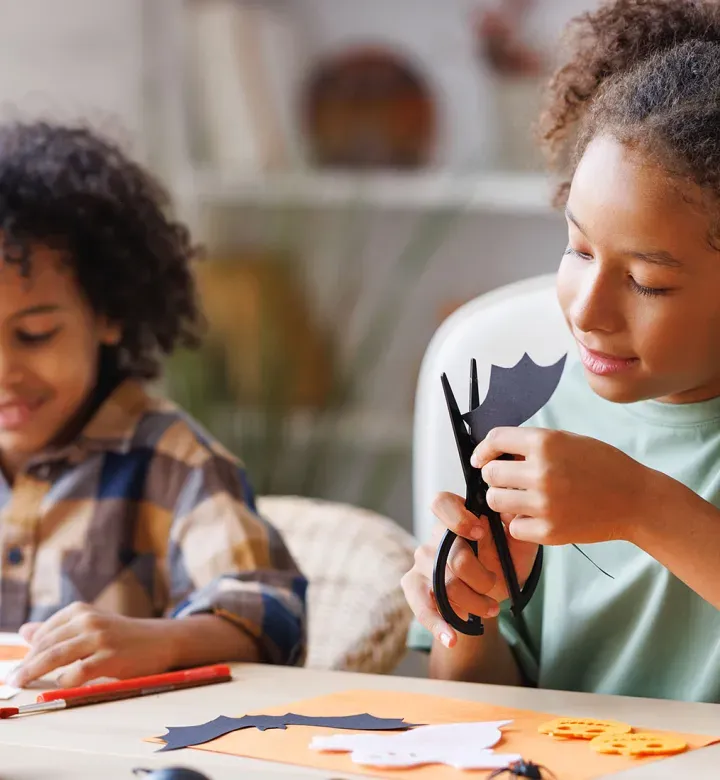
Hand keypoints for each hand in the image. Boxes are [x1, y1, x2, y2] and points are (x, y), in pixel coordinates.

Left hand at [9, 602, 175, 687]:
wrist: (160, 640)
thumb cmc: (122, 635)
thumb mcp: (90, 625)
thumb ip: (58, 629)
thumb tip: (25, 631)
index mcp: (81, 610)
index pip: (43, 633)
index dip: (28, 652)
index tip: (19, 667)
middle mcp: (89, 620)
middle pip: (46, 645)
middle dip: (26, 664)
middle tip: (12, 679)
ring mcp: (100, 638)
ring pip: (55, 657)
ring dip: (33, 672)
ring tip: (21, 683)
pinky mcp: (110, 658)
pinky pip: (77, 673)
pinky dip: (64, 681)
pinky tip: (61, 684)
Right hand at [401, 492, 538, 648]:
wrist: (494, 591)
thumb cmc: (506, 559)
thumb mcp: (518, 542)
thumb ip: (517, 525)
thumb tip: (512, 508)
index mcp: (457, 516)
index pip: (441, 503)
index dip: (457, 518)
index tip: (481, 532)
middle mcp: (435, 536)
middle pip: (453, 557)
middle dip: (482, 578)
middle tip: (496, 584)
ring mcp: (422, 561)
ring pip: (445, 585)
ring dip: (473, 602)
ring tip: (491, 609)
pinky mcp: (414, 586)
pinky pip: (422, 606)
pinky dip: (438, 625)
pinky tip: (451, 637)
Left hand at [472, 427, 653, 544]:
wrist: (637, 500)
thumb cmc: (603, 466)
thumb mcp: (568, 441)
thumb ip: (534, 445)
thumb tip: (497, 453)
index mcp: (545, 442)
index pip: (495, 440)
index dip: (484, 450)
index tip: (481, 459)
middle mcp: (541, 471)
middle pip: (491, 474)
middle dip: (495, 477)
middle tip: (509, 482)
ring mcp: (544, 503)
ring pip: (495, 501)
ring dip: (504, 500)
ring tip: (522, 499)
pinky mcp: (549, 531)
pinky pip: (513, 528)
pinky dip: (520, 524)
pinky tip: (537, 517)